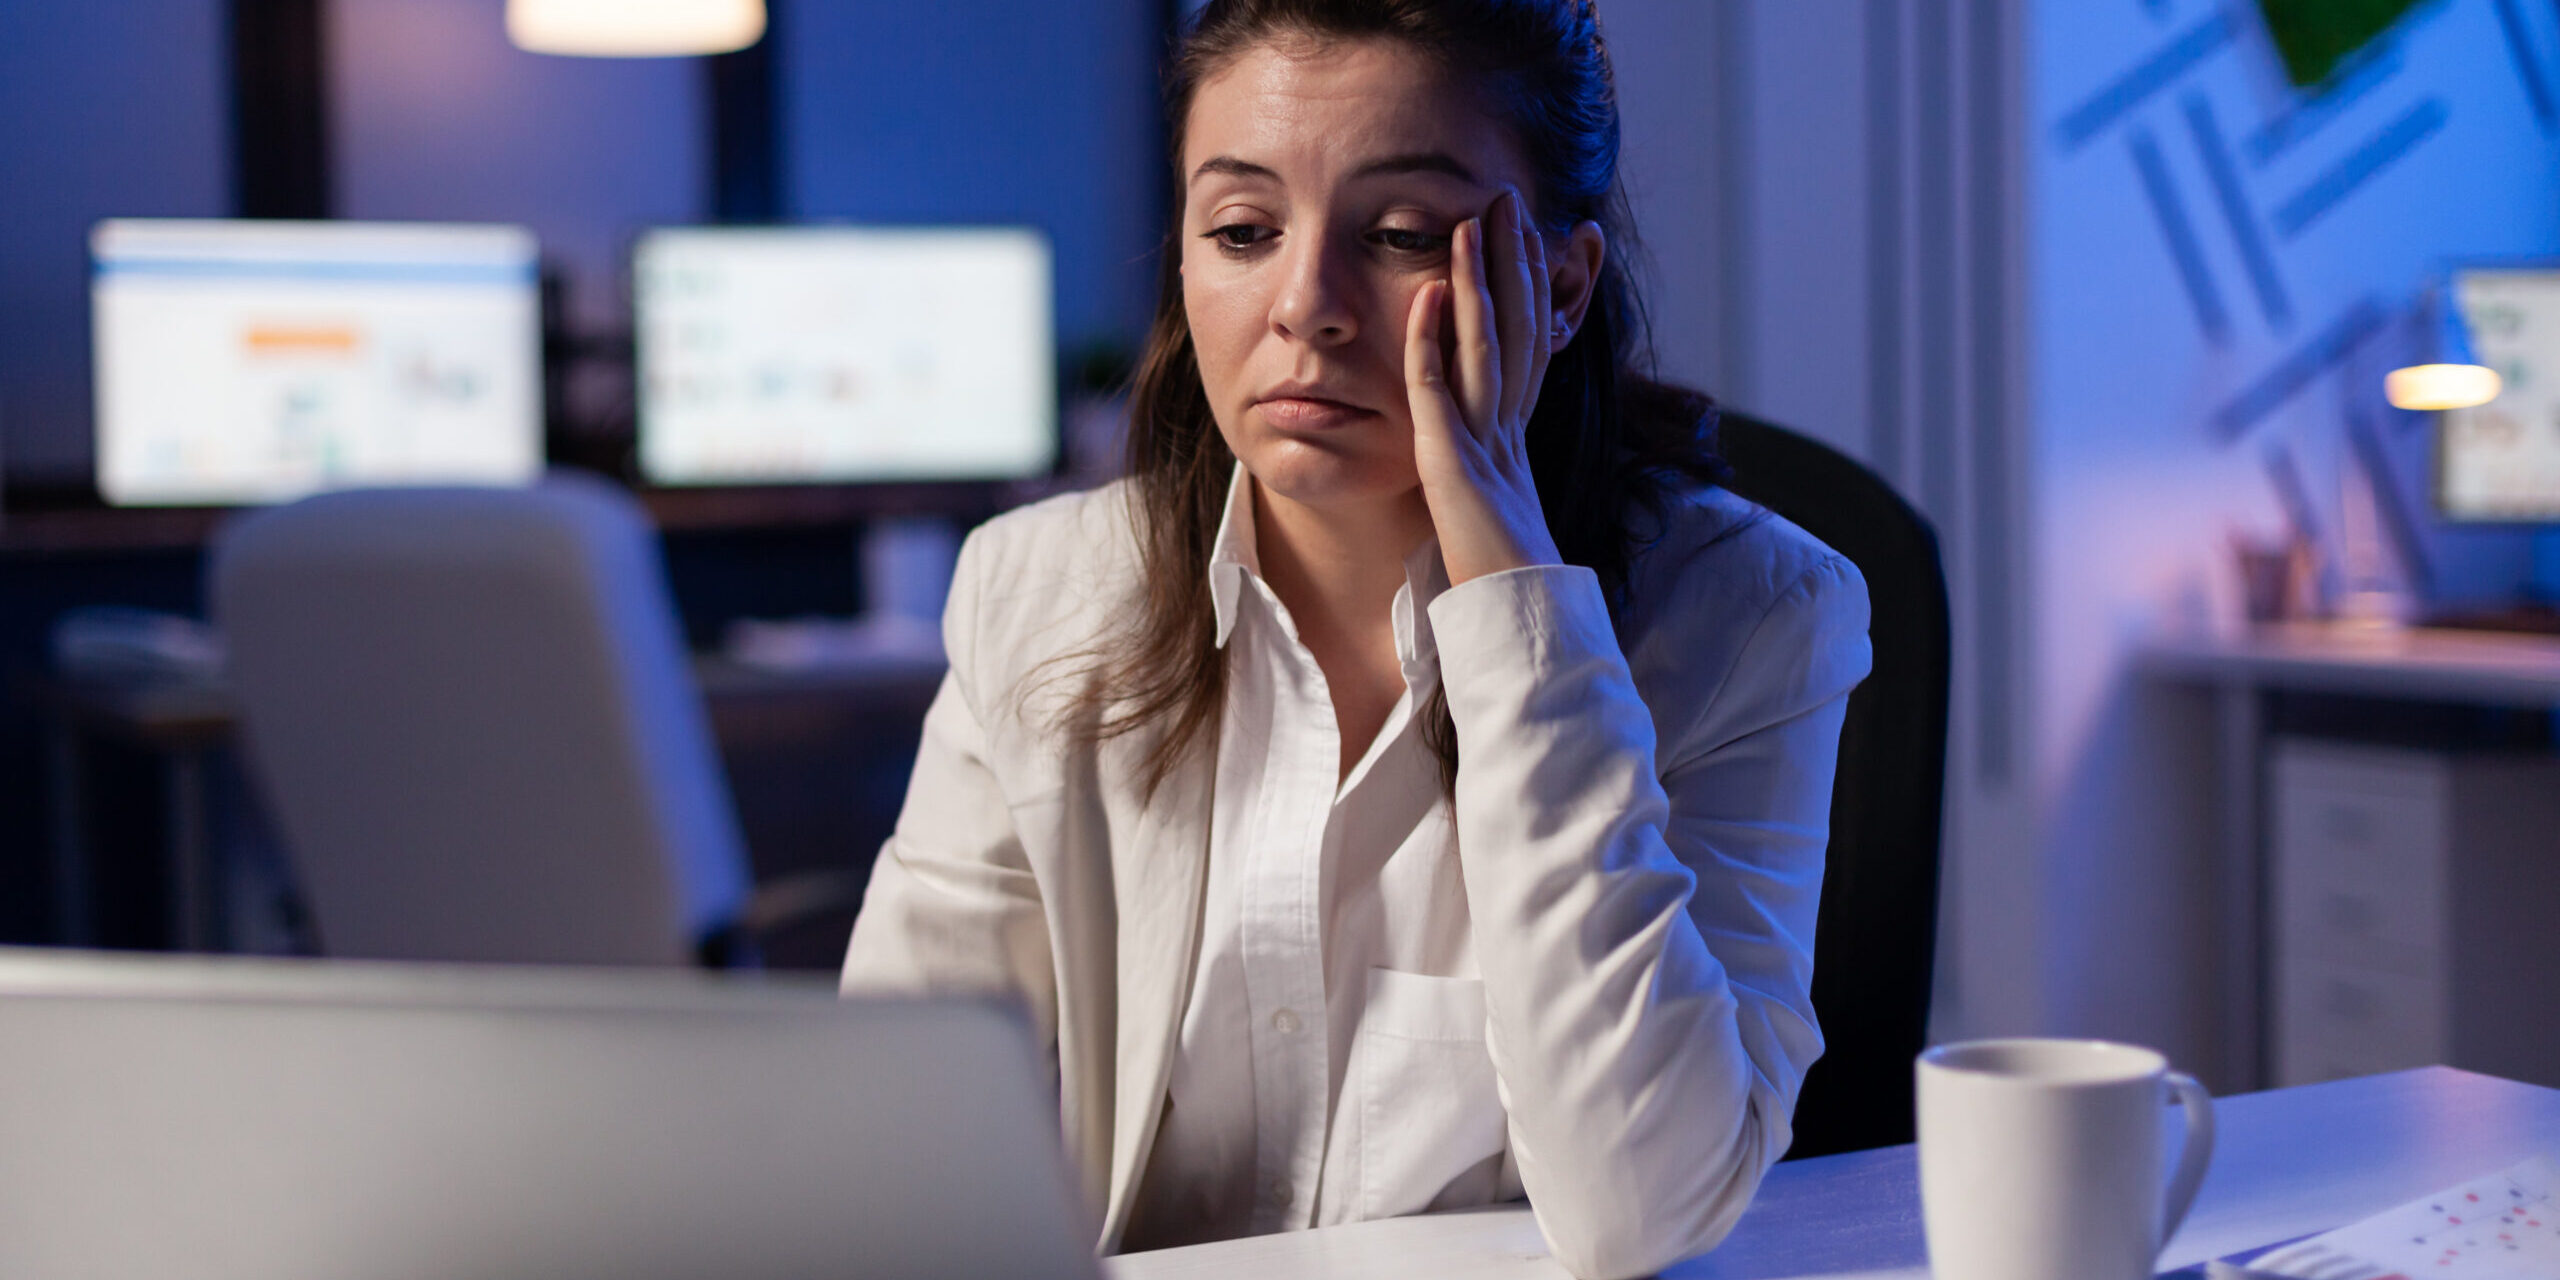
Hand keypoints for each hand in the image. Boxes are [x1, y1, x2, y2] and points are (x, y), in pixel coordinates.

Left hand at [1405, 187, 1565, 585]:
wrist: (1517, 618)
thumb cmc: (1499, 571)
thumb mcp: (1490, 498)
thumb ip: (1483, 461)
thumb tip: (1471, 439)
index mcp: (1517, 430)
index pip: (1528, 338)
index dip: (1529, 283)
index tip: (1524, 231)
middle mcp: (1508, 425)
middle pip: (1517, 326)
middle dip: (1512, 261)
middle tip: (1508, 200)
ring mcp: (1485, 442)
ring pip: (1484, 346)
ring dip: (1476, 282)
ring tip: (1472, 223)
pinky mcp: (1452, 466)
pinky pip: (1438, 395)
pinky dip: (1429, 346)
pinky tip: (1421, 299)